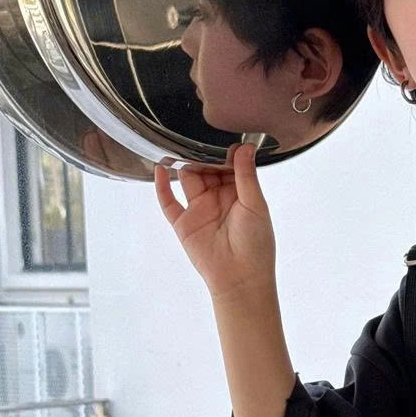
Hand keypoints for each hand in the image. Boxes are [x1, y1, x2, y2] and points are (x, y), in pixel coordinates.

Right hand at [154, 142, 275, 301]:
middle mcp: (218, 199)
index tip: (225, 139)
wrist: (240, 277)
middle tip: (200, 139)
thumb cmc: (255, 245)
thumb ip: (246, 175)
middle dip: (203, 156)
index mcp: (239, 195)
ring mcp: (199, 210)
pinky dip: (161, 185)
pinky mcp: (183, 223)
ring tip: (179, 146)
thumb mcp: (255, 204)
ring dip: (184, 164)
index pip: (229, 167)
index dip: (226, 154)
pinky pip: (168, 201)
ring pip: (188, 180)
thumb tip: (245, 147)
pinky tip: (160, 169)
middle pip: (206, 170)